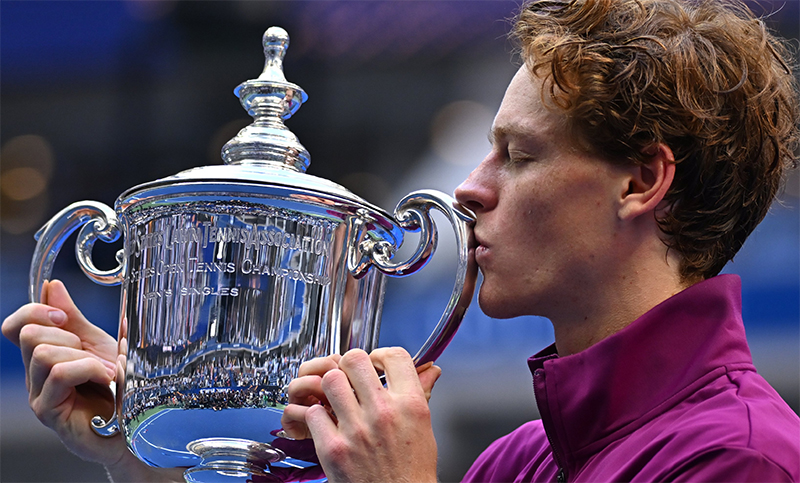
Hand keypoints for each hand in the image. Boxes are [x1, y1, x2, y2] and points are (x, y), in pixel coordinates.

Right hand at [1, 280, 182, 482]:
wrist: (135, 423)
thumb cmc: (117, 388)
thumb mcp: (98, 345)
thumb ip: (75, 320)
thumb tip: (52, 287)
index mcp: (44, 355)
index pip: (14, 326)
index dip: (33, 311)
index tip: (63, 314)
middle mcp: (35, 376)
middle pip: (28, 335)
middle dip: (67, 335)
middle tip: (92, 353)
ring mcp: (39, 395)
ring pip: (42, 353)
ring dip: (81, 355)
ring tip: (104, 370)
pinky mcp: (48, 412)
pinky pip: (59, 374)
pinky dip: (88, 369)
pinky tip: (105, 379)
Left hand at [285, 347, 440, 482]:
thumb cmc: (412, 471)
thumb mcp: (424, 428)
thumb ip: (420, 393)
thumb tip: (431, 369)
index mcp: (411, 405)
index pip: (394, 356)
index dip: (380, 354)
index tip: (375, 363)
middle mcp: (384, 413)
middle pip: (355, 360)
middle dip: (350, 366)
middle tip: (351, 377)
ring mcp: (357, 430)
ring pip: (330, 381)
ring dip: (331, 388)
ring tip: (337, 399)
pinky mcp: (333, 449)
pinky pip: (314, 413)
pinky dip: (317, 416)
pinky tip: (328, 424)